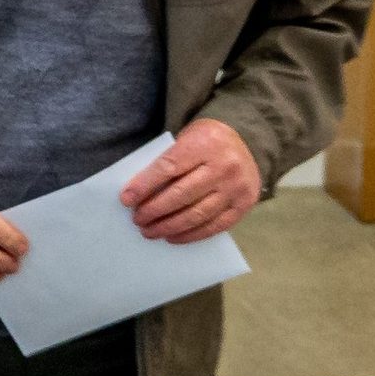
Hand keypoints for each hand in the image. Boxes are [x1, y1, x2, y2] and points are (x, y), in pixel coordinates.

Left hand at [120, 119, 262, 243]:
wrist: (248, 141)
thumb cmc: (207, 142)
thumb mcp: (188, 138)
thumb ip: (168, 161)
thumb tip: (138, 193)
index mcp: (206, 144)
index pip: (168, 167)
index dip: (144, 186)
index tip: (126, 199)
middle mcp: (224, 166)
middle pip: (181, 195)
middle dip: (154, 210)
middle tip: (137, 219)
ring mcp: (236, 188)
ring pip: (196, 215)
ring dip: (168, 227)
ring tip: (149, 231)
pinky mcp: (243, 205)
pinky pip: (213, 226)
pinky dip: (190, 235)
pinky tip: (172, 236)